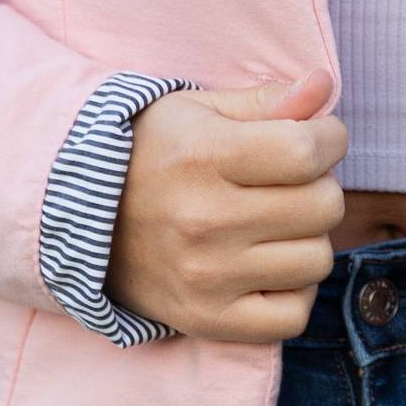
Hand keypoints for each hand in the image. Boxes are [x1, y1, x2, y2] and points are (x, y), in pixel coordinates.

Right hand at [105, 67, 347, 343]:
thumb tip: (323, 85)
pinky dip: (293, 291)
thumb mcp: (197, 110)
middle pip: (322, 206)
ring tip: (275, 223)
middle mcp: (204, 220)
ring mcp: (205, 277)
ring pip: (316, 260)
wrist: (76, 218)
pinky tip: (269, 266)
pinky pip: (293, 316)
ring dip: (307, 238)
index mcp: (204, 157)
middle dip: (319, 185)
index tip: (318, 137)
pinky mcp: (205, 320)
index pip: (308, 151)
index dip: (329, 138)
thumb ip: (265, 101)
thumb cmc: (150, 152)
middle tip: (290, 181)